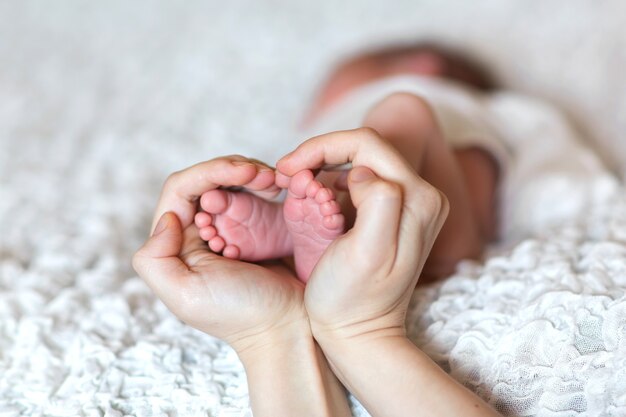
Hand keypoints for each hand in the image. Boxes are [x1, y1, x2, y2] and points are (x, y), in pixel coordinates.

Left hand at [132, 156, 305, 352]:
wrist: (285, 326)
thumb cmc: (239, 314)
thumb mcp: (185, 295)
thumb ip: (156, 259)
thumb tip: (167, 219)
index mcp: (178, 242)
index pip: (182, 188)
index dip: (211, 172)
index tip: (246, 174)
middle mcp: (199, 231)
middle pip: (207, 179)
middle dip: (235, 168)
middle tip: (266, 175)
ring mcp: (229, 228)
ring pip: (231, 182)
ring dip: (252, 173)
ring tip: (275, 181)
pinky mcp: (256, 228)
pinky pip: (254, 194)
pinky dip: (265, 184)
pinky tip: (279, 188)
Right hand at [277, 129, 499, 416]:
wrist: (360, 333)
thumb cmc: (352, 299)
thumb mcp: (366, 254)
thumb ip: (379, 202)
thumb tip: (364, 172)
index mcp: (418, 198)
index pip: (366, 143)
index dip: (321, 146)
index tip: (287, 167)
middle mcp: (423, 195)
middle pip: (365, 147)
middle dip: (320, 153)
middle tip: (285, 173)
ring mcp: (412, 204)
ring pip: (362, 160)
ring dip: (324, 166)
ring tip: (295, 186)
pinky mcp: (397, 213)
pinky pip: (362, 179)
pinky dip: (334, 181)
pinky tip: (315, 197)